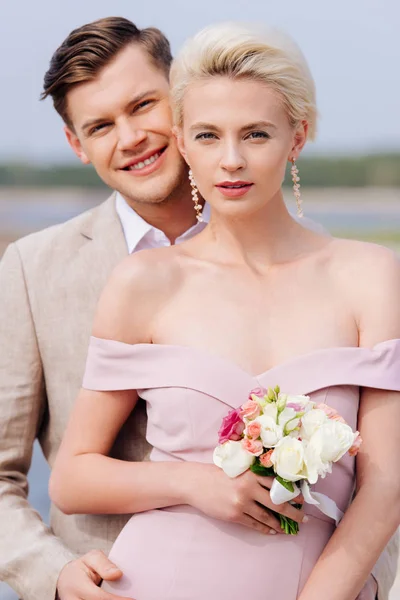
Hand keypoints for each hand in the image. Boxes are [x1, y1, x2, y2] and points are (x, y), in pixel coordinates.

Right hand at [57, 550, 132, 599]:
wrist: (65, 583)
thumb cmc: (80, 570)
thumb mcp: (90, 559)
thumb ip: (103, 564)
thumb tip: (118, 574)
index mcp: (77, 587)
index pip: (100, 597)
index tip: (132, 599)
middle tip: (131, 598)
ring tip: (124, 597)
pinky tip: (116, 598)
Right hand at [183, 463, 306, 534]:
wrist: (197, 483)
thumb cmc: (219, 474)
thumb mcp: (240, 470)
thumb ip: (256, 477)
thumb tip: (278, 488)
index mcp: (252, 474)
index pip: (277, 484)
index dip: (292, 493)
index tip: (302, 500)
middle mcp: (249, 487)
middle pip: (277, 503)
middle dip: (293, 512)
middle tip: (303, 518)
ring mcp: (241, 503)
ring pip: (267, 517)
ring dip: (280, 524)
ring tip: (288, 528)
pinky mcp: (234, 515)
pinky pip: (255, 524)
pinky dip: (266, 529)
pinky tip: (272, 531)